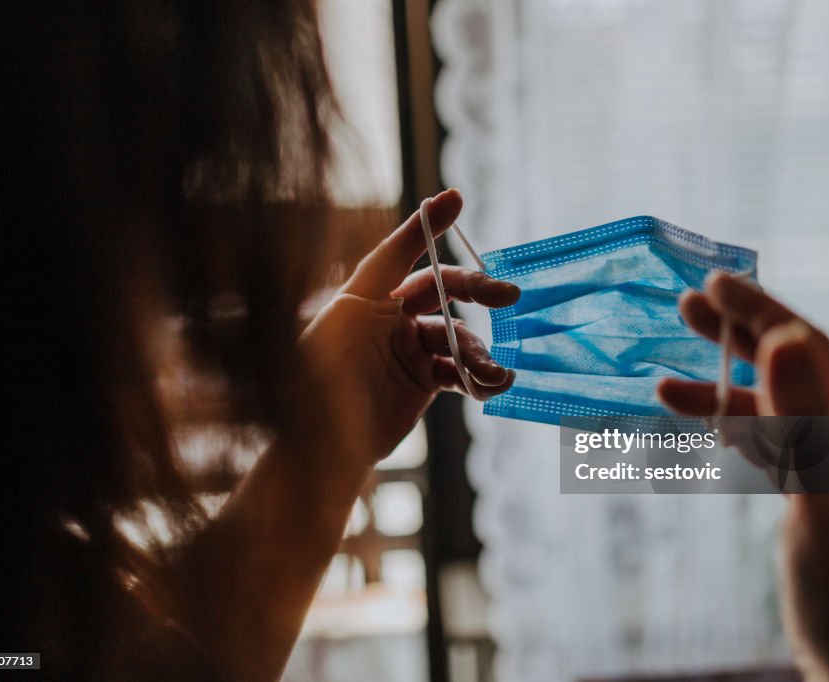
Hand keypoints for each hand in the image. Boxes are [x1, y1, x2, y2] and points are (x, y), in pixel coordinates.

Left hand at [299, 189, 517, 461]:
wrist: (322, 449)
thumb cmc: (320, 382)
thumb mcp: (342, 323)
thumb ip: (380, 278)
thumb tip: (404, 237)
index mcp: (365, 296)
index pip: (400, 252)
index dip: (426, 226)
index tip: (456, 199)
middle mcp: (389, 316)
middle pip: (442, 289)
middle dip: (476, 290)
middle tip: (508, 296)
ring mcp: (409, 349)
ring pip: (458, 336)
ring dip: (480, 353)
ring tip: (493, 375)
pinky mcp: (424, 380)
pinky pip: (460, 370)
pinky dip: (479, 377)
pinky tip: (492, 387)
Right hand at [658, 273, 828, 680]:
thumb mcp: (827, 496)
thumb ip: (804, 416)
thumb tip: (784, 336)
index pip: (807, 348)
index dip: (761, 312)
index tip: (715, 282)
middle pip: (786, 367)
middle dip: (736, 335)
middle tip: (686, 304)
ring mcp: (828, 465)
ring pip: (768, 407)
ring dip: (718, 389)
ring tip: (662, 382)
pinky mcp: (809, 494)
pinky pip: (765, 443)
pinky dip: (729, 427)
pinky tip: (703, 426)